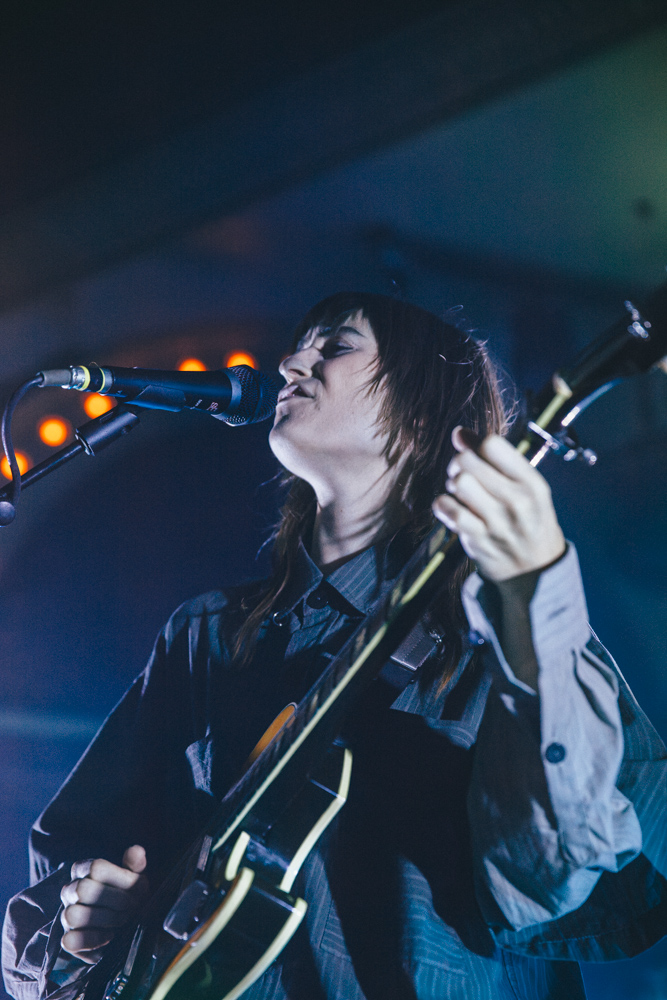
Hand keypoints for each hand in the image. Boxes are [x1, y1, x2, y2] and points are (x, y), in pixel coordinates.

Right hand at [60, 845, 147, 963]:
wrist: (125, 925)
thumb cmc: (128, 895)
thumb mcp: (135, 877)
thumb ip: (135, 864)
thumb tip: (137, 851)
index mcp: (84, 870)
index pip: (96, 867)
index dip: (121, 879)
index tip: (139, 889)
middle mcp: (70, 890)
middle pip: (83, 889)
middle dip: (115, 900)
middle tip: (132, 907)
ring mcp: (65, 916)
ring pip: (73, 915)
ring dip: (105, 919)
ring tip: (122, 921)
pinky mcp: (68, 940)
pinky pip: (70, 941)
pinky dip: (94, 939)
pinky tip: (110, 935)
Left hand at [432, 427, 565, 582]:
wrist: (536, 569)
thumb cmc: (528, 519)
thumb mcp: (526, 486)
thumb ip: (495, 458)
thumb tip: (459, 433)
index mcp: (532, 483)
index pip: (492, 445)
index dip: (476, 445)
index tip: (477, 455)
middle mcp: (517, 501)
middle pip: (468, 461)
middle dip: (459, 462)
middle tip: (463, 472)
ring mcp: (497, 522)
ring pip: (459, 483)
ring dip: (453, 484)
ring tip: (461, 492)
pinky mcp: (478, 540)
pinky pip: (448, 510)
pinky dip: (444, 505)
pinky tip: (453, 508)